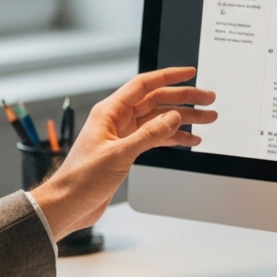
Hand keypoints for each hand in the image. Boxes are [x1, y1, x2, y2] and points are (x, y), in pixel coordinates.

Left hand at [33, 67, 216, 239]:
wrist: (68, 204)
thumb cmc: (81, 179)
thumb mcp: (119, 155)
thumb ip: (148, 135)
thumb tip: (173, 117)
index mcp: (109, 112)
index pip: (144, 85)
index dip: (169, 76)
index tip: (189, 73)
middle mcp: (117, 120)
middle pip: (156, 101)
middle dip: (184, 99)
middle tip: (208, 98)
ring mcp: (122, 135)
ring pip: (159, 119)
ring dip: (183, 119)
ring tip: (207, 119)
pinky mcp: (126, 151)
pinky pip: (155, 137)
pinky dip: (173, 138)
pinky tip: (190, 140)